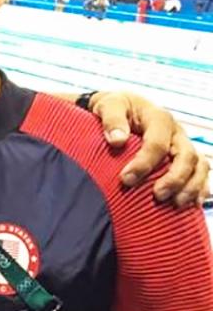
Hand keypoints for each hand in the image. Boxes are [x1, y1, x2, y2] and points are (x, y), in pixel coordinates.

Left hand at [90, 91, 209, 207]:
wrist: (121, 107)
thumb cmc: (113, 107)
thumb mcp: (108, 105)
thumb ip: (111, 120)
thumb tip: (117, 140)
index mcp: (158, 117)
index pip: (157, 143)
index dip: (143, 163)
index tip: (125, 179)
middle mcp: (176, 131)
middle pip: (186, 156)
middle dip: (174, 178)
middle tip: (157, 195)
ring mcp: (183, 144)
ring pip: (199, 166)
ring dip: (191, 187)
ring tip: (175, 204)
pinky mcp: (184, 156)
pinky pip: (201, 173)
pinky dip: (199, 188)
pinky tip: (190, 204)